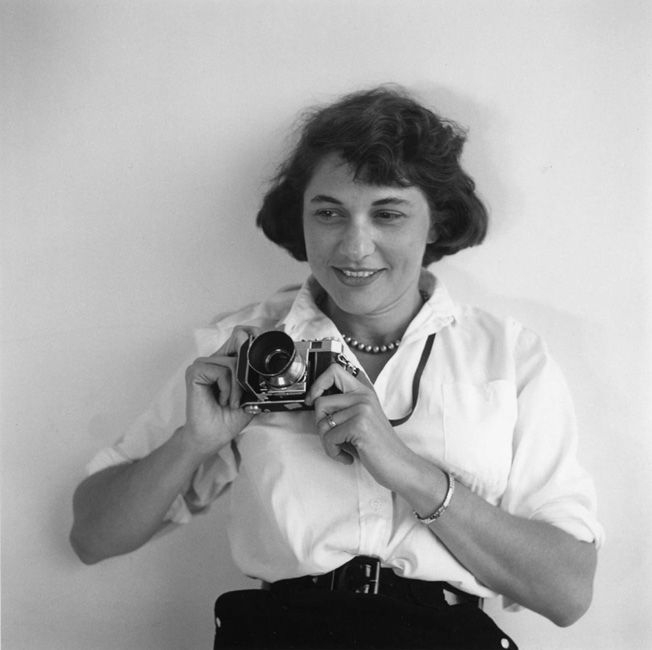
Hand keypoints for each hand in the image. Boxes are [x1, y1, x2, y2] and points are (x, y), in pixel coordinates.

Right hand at [183, 326, 259, 457]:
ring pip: (233, 362)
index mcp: (225, 362)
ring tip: (231, 402)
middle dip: (248, 370)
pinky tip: (222, 400)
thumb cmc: (228, 418)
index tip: (264, 350)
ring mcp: (203, 363)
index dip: (254, 338)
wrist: (210, 437)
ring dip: (238, 387)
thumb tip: (269, 360)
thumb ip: (256, 376)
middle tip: (244, 394)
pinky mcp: (195, 371)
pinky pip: (222, 371)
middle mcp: (214, 359)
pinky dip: (227, 388)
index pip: (241, 336)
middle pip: (238, 342)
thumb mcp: (251, 394)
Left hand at [305, 363, 413, 489]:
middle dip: (320, 424)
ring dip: (328, 442)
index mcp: (363, 392)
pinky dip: (333, 452)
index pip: (333, 371)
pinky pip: (329, 438)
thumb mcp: (362, 419)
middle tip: (334, 436)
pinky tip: (348, 456)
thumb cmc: (379, 446)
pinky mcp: (359, 425)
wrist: (400, 465)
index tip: (313, 400)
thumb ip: (344, 406)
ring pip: (321, 423)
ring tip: (343, 448)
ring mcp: (362, 410)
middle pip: (320, 401)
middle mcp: (363, 397)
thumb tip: (315, 400)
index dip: (318, 384)